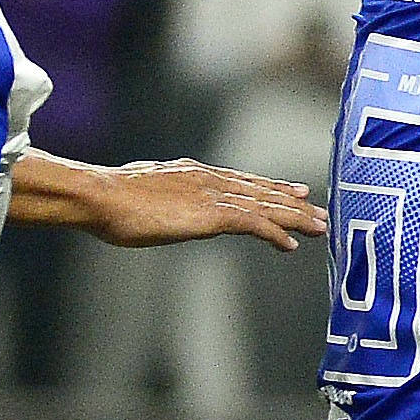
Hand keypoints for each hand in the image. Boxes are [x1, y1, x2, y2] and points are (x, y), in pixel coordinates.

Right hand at [52, 159, 325, 249]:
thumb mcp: (144, 193)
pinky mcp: (210, 214)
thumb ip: (164, 197)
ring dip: (295, 218)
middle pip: (261, 191)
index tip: (293, 191)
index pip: (242, 180)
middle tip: (318, 210)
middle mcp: (209, 179)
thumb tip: (165, 204)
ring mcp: (212, 195)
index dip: (270, 187)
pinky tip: (290, 246)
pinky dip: (274, 234)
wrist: (100, 196)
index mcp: (194, 173)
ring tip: (319, 227)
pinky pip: (253, 224)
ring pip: (265, 206)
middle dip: (292, 202)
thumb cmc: (109, 199)